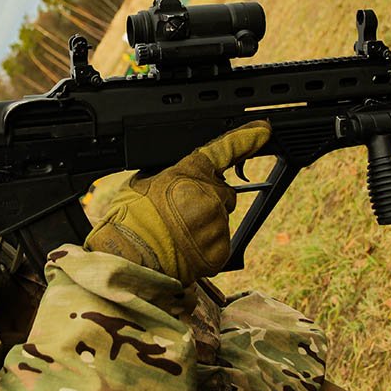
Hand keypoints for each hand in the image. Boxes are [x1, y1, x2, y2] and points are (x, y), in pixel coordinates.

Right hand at [84, 121, 270, 284]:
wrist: (129, 260)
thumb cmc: (129, 222)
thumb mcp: (142, 183)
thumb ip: (171, 176)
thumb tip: (179, 179)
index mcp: (190, 173)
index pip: (225, 149)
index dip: (246, 137)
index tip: (262, 131)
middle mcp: (209, 196)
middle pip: (222, 193)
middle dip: (206, 201)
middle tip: (177, 215)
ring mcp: (217, 224)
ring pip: (219, 221)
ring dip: (202, 227)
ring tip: (174, 235)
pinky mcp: (220, 250)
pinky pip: (217, 244)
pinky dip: (204, 248)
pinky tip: (182, 250)